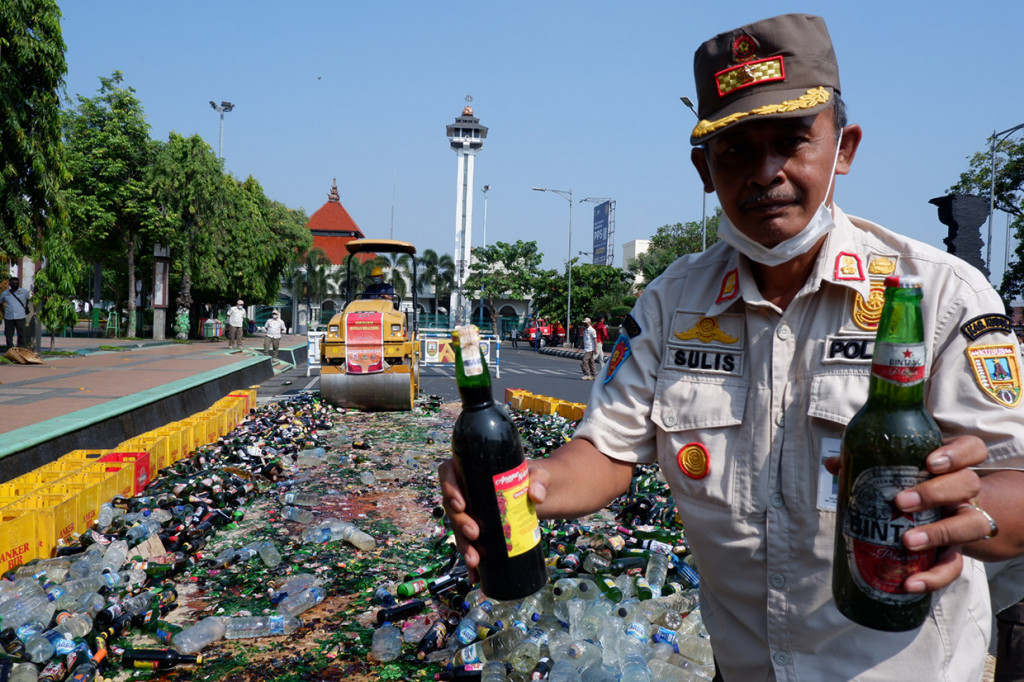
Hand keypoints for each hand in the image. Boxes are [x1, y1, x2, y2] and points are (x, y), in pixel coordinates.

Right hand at [439, 458, 549, 583]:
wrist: (542, 495)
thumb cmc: (536, 478)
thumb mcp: (540, 474)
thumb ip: (540, 480)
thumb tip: (536, 496)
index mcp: (473, 470)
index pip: (449, 472)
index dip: (448, 487)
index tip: (461, 503)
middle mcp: (467, 490)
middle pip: (452, 506)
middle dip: (459, 523)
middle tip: (475, 533)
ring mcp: (472, 512)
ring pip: (458, 529)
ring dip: (463, 546)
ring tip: (474, 560)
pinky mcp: (480, 529)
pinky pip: (470, 544)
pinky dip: (471, 562)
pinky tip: (475, 576)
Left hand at [833, 436, 987, 593]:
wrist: (937, 513)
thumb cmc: (911, 484)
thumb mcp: (895, 470)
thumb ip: (865, 463)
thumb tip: (832, 464)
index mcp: (951, 465)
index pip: (971, 450)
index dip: (957, 454)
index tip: (929, 463)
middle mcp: (964, 491)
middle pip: (968, 484)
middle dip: (935, 493)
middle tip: (900, 502)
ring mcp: (964, 520)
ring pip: (972, 524)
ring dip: (939, 533)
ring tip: (907, 541)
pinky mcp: (956, 550)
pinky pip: (954, 565)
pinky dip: (934, 577)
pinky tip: (910, 583)